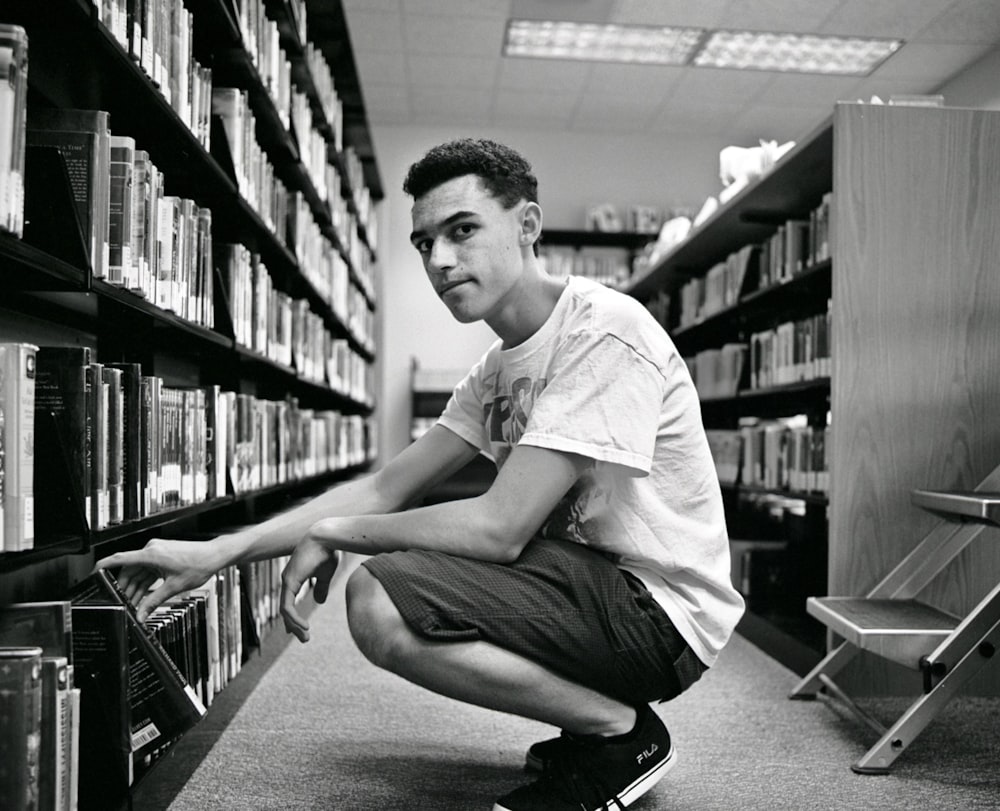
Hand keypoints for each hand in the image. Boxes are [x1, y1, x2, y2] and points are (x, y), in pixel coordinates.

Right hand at [95, 538, 225, 621]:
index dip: (103, 566)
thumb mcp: (173, 588)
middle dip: (124, 589)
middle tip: (121, 605)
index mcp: (150, 554)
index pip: (119, 559)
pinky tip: (143, 597)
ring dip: (135, 588)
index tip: (92, 572)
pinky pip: (147, 571)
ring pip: (138, 573)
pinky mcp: (162, 556)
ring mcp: (157, 553)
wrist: (214, 556)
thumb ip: (153, 602)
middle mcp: (151, 551)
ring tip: (133, 605)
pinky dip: (145, 583)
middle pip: (128, 571)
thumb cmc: (198, 565)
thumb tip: (140, 615)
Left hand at [280, 537, 340, 642]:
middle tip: (304, 638)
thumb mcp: (325, 574)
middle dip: (293, 626)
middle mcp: (288, 580)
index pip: (288, 602)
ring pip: (285, 611)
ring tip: (306, 636)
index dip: (293, 617)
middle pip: (285, 609)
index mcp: (294, 578)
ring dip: (294, 625)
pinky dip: (294, 618)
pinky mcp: (289, 582)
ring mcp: (287, 581)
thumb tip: (319, 601)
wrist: (326, 537)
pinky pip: (287, 607)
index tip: (301, 629)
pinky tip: (304, 626)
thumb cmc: (327, 551)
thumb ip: (320, 587)